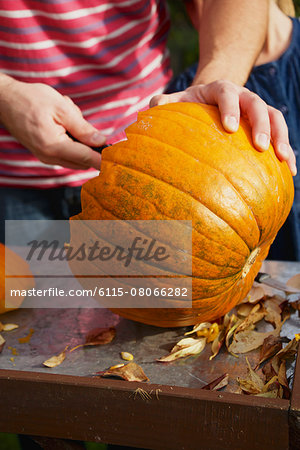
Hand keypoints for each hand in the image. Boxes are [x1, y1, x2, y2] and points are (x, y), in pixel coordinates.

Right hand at [0, 78, 104, 169]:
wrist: (5, 100)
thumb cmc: (31, 100)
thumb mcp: (61, 108)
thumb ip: (83, 128)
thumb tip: (102, 141)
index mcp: (53, 146)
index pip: (87, 157)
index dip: (104, 159)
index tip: (118, 161)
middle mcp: (49, 157)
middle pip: (83, 160)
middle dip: (90, 145)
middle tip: (84, 122)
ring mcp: (46, 157)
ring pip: (75, 156)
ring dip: (79, 140)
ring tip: (66, 116)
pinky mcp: (45, 154)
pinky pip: (66, 152)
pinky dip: (71, 139)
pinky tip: (61, 121)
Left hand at [150, 80, 296, 175]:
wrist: (212, 98)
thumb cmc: (192, 105)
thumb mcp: (179, 101)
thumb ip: (166, 103)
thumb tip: (152, 107)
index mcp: (220, 89)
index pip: (226, 93)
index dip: (229, 108)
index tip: (228, 127)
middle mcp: (243, 96)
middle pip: (257, 104)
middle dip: (261, 125)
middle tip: (261, 147)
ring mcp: (258, 109)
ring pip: (276, 117)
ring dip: (281, 138)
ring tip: (283, 160)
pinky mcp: (267, 124)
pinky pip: (281, 135)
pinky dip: (287, 152)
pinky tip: (290, 172)